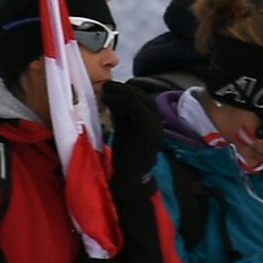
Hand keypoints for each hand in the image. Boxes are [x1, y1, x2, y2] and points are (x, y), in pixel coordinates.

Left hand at [102, 81, 163, 199]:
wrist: (131, 177)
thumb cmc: (126, 157)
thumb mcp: (124, 130)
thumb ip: (121, 115)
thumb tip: (112, 98)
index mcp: (154, 121)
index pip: (142, 100)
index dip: (126, 92)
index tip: (110, 88)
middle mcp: (158, 120)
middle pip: (142, 96)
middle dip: (123, 89)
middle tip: (106, 85)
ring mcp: (155, 122)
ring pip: (139, 98)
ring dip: (120, 92)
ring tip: (105, 90)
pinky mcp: (148, 125)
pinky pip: (134, 105)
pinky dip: (119, 100)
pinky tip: (106, 99)